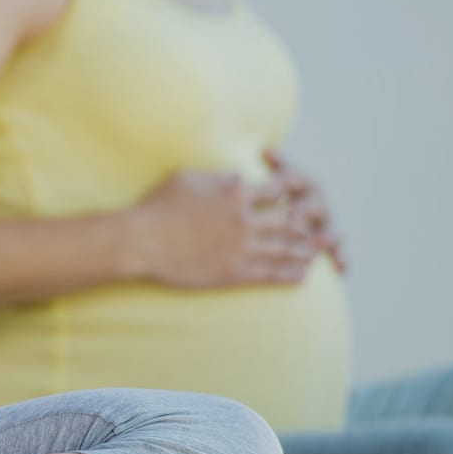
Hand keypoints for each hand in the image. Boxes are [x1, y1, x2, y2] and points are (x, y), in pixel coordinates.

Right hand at [124, 171, 320, 287]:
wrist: (139, 242)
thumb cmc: (157, 207)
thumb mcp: (187, 178)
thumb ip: (220, 177)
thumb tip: (240, 177)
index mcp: (235, 195)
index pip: (278, 190)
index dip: (290, 192)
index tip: (295, 198)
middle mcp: (244, 221)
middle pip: (291, 221)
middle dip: (306, 225)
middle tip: (313, 229)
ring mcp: (241, 249)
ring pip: (286, 250)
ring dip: (304, 252)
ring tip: (312, 254)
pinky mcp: (233, 273)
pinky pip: (271, 274)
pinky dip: (290, 275)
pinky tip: (301, 276)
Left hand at [266, 152, 345, 272]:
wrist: (276, 222)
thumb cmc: (264, 198)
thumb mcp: (261, 183)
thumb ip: (267, 168)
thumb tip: (266, 148)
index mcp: (299, 186)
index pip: (299, 178)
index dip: (290, 177)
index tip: (278, 181)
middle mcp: (315, 204)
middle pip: (316, 203)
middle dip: (307, 209)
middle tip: (293, 215)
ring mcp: (323, 225)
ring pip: (329, 226)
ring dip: (326, 234)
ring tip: (320, 241)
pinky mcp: (327, 246)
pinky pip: (338, 251)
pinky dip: (341, 258)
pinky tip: (342, 268)